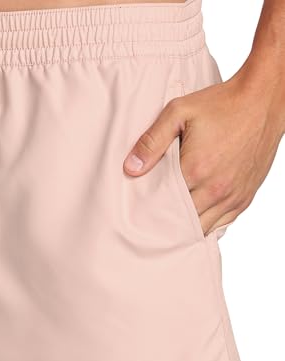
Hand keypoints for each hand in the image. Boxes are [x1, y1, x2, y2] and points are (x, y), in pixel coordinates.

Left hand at [123, 66, 283, 235]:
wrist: (263, 100)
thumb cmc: (221, 104)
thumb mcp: (178, 113)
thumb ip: (152, 141)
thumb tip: (130, 168)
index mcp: (196, 169)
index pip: (163, 204)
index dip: (149, 208)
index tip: (137, 210)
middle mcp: (216, 188)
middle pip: (181, 221)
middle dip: (164, 222)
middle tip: (149, 220)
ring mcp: (233, 196)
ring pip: (201, 227)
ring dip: (184, 226)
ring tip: (169, 221)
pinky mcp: (245, 197)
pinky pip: (221, 224)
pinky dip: (206, 224)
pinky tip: (192, 219)